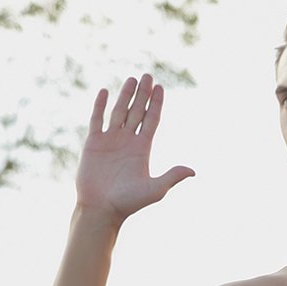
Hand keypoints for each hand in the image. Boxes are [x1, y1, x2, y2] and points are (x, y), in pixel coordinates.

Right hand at [75, 74, 194, 221]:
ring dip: (125, 96)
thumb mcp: (155, 189)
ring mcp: (110, 140)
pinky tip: (104, 91)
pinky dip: (99, 105)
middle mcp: (127, 141)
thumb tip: (193, 171)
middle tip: (148, 75)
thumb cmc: (128, 203)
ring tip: (132, 79)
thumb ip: (172, 177)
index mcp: (142, 149)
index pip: (151, 120)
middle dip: (143, 94)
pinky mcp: (93, 143)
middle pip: (137, 112)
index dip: (156, 104)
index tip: (160, 87)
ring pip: (119, 112)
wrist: (101, 210)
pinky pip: (97, 120)